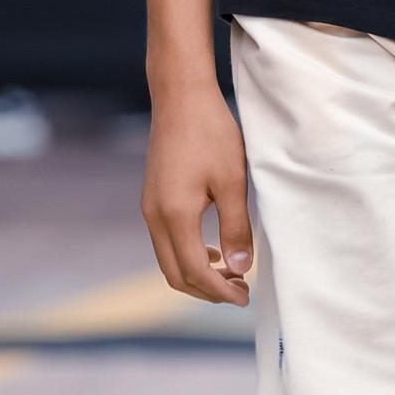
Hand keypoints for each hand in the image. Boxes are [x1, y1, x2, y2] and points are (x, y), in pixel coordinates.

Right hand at [141, 73, 254, 304]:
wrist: (180, 97)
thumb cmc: (211, 133)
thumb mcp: (232, 182)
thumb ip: (236, 228)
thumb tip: (240, 268)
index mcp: (175, 214)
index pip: (195, 272)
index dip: (220, 291)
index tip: (245, 297)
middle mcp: (154, 216)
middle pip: (175, 275)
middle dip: (207, 291)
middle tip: (240, 292)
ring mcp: (149, 207)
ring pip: (168, 260)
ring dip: (197, 274)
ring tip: (231, 273)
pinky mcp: (151, 199)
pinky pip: (165, 242)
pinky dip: (188, 255)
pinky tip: (212, 249)